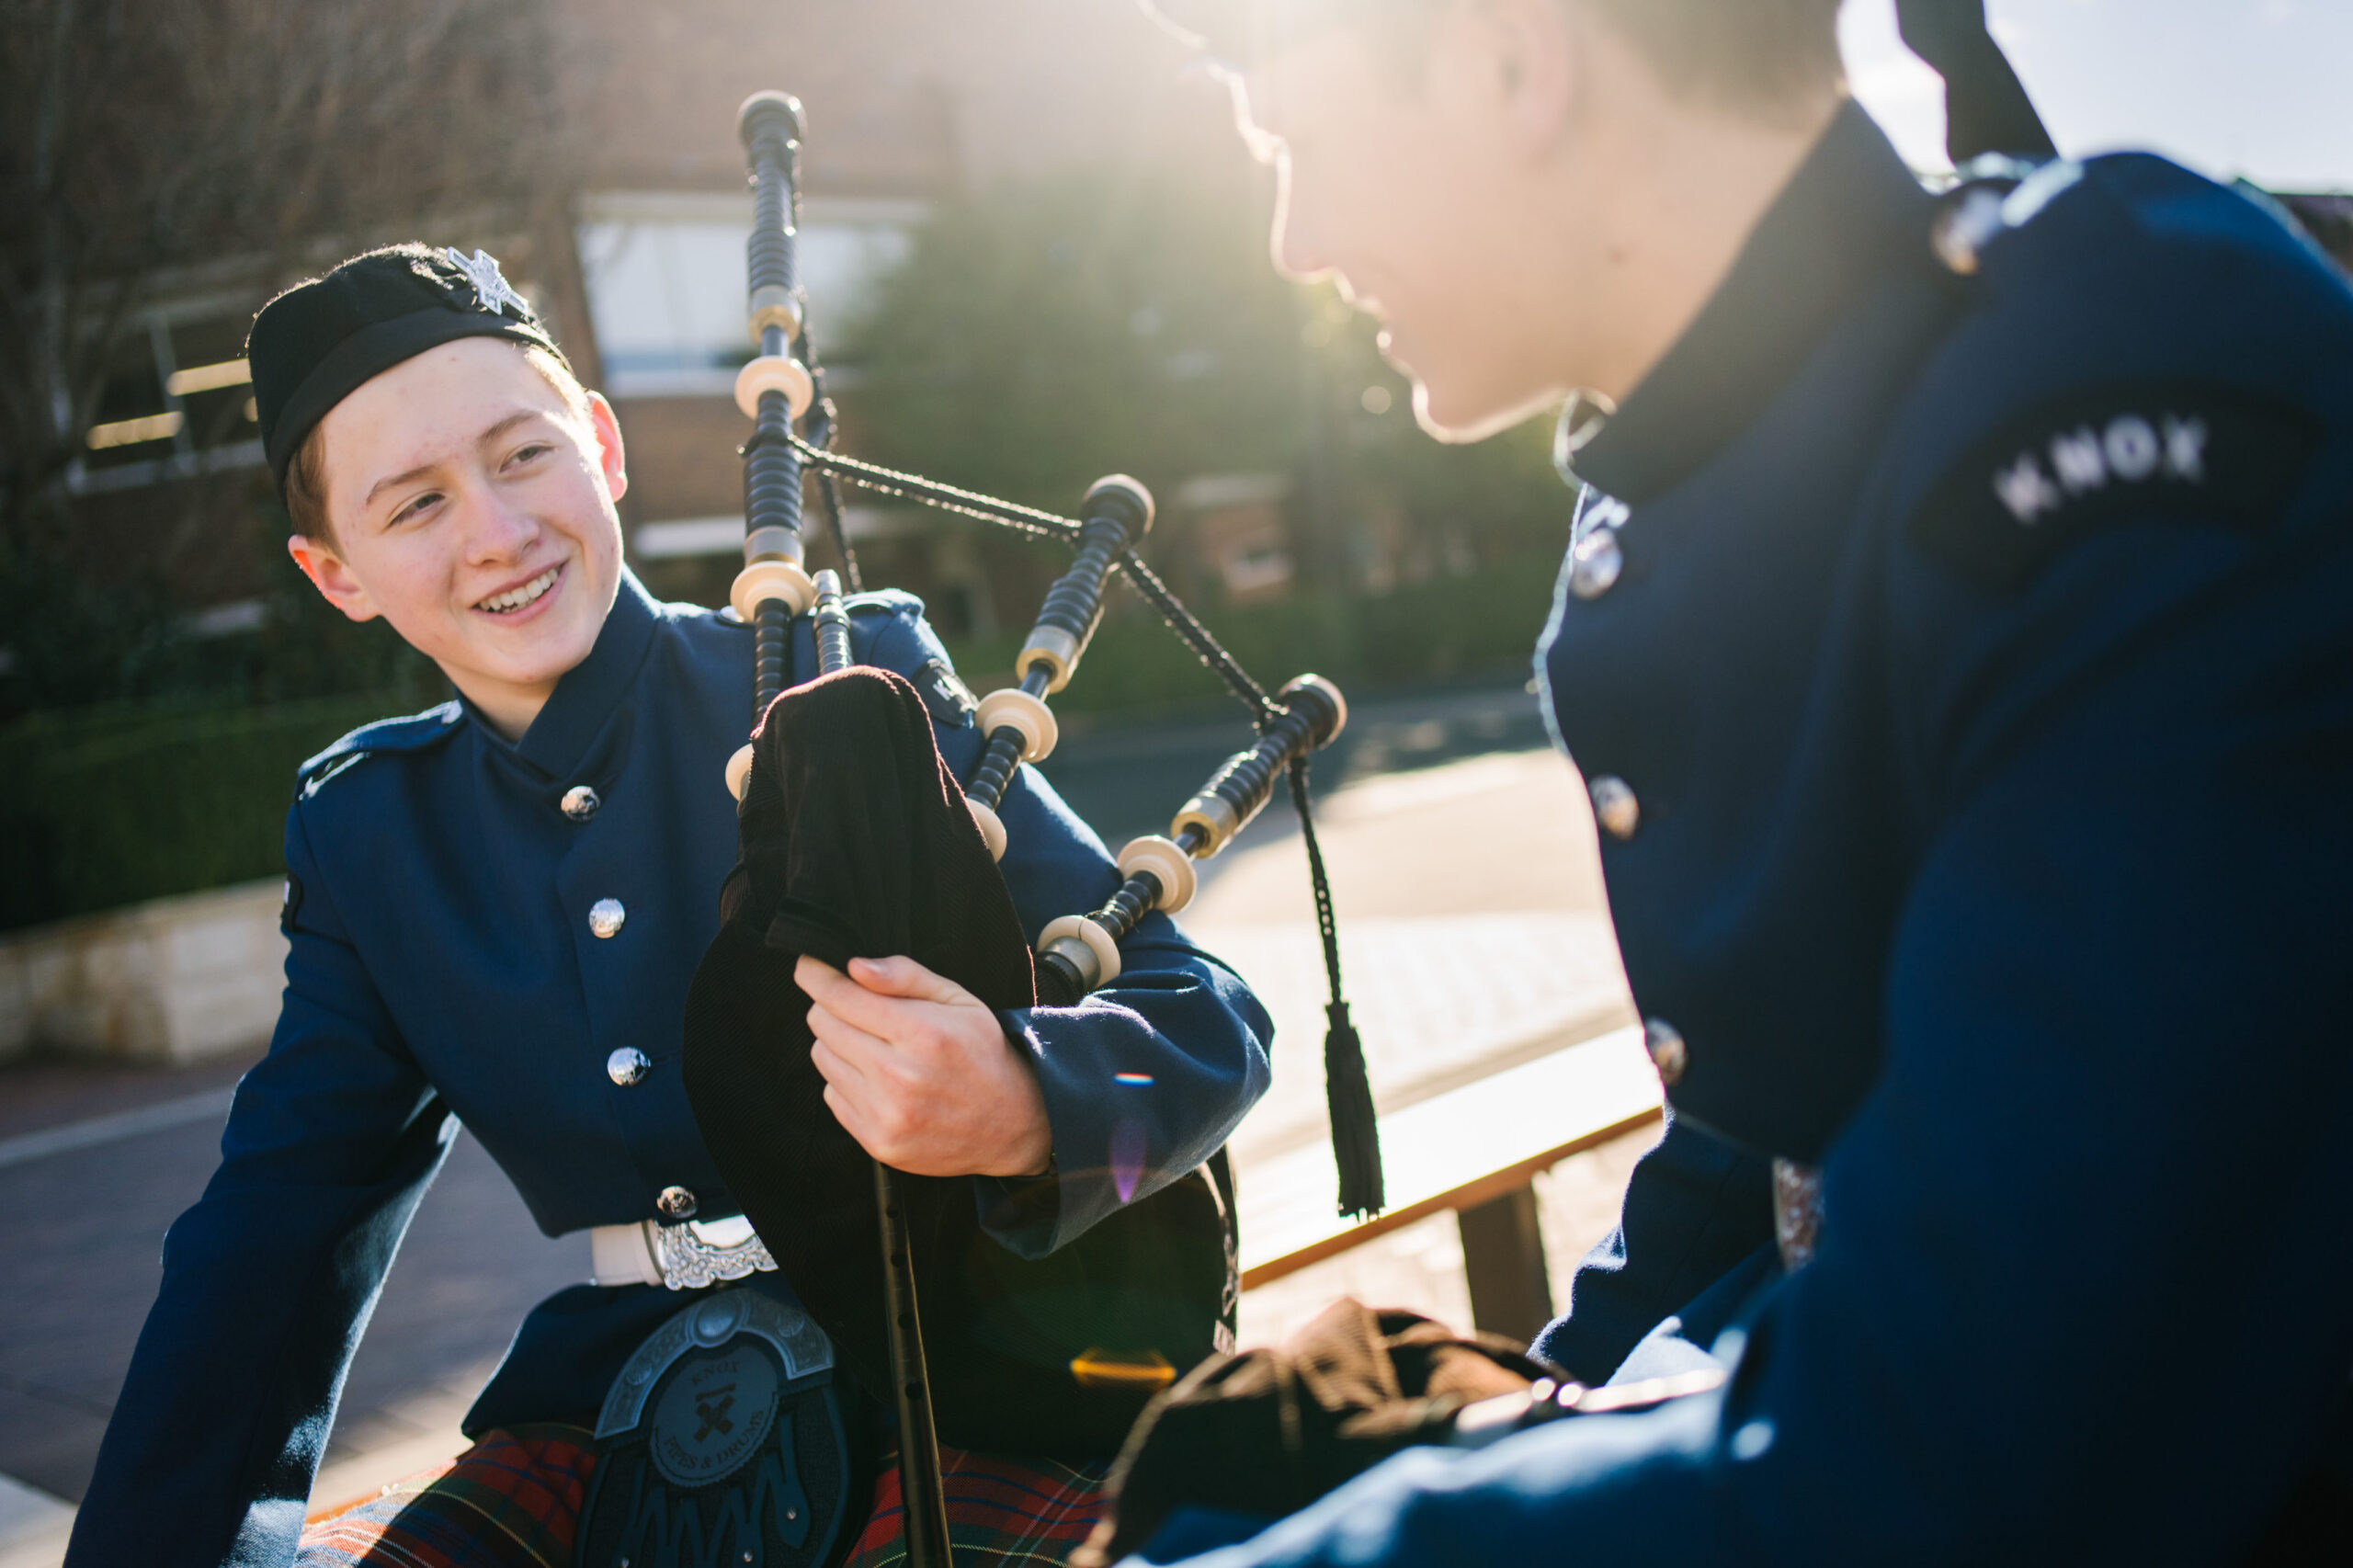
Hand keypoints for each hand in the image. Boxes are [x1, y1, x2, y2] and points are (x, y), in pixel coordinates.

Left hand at [796, 953, 1052, 1178]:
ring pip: (822, 1058)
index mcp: (922, 1033)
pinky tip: (878, 1080)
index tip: (809, 967)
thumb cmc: (982, 1053)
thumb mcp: (959, 1000)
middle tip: (857, 1009)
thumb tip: (854, 967)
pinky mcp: (877, 1142)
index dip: (817, 976)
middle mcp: (900, 1076)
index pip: (841, 996)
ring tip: (875, 1047)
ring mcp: (886, 1114)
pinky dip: (845, 1082)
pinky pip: (831, 1096)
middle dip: (832, 1008)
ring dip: (838, 1045)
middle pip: (823, 1024)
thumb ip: (905, 977)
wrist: (1010, 1124)